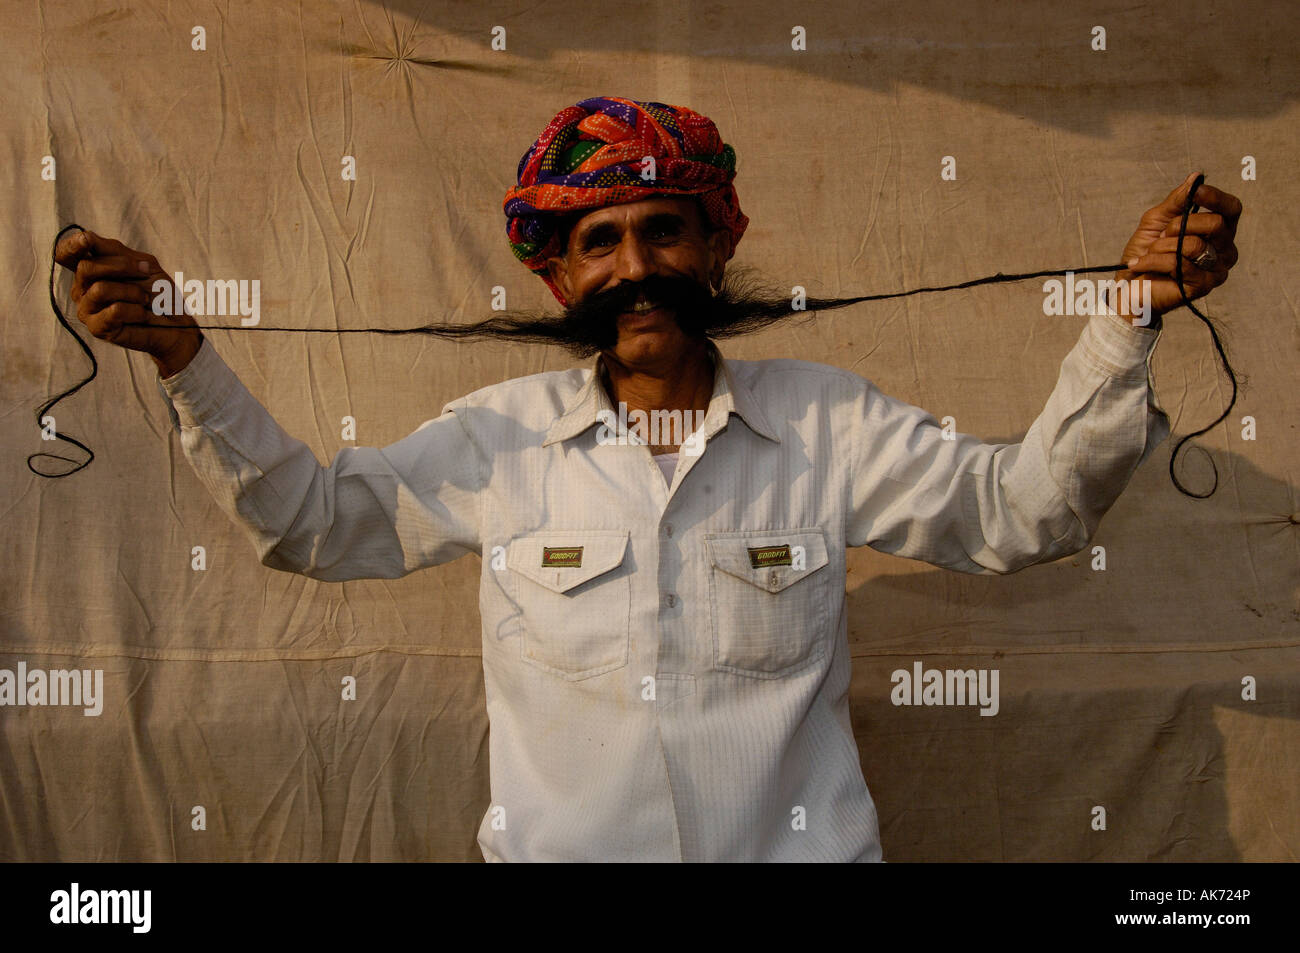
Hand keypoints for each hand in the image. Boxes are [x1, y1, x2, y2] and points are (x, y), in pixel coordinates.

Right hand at [54, 229, 202, 376]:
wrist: (175, 322)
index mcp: (90, 270)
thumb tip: (86, 237)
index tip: (87, 240)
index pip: (65, 254)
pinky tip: (142, 315)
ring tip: (144, 299)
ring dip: (132, 291)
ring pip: (100, 289)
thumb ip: (114, 250)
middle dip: (121, 266)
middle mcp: (82, 289)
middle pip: (85, 267)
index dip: (71, 245)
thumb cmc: (158, 292)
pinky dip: (136, 310)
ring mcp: (87, 309)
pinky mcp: (97, 328)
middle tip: (145, 272)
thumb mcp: (141, 263)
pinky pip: (114, 311)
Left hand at [1113, 172, 1241, 321]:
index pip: (1231, 209)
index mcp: (1219, 232)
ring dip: (1163, 246)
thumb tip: (1196, 177)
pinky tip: (1140, 264)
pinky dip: (1153, 261)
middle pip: (1216, 224)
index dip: (1216, 198)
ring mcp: (1216, 270)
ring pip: (1194, 245)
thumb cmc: (1146, 252)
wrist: (1128, 285)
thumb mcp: (1158, 220)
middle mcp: (1224, 250)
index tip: (1197, 191)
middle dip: (1180, 225)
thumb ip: (1177, 200)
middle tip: (1162, 234)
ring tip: (1150, 252)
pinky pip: (1178, 264)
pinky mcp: (1202, 286)